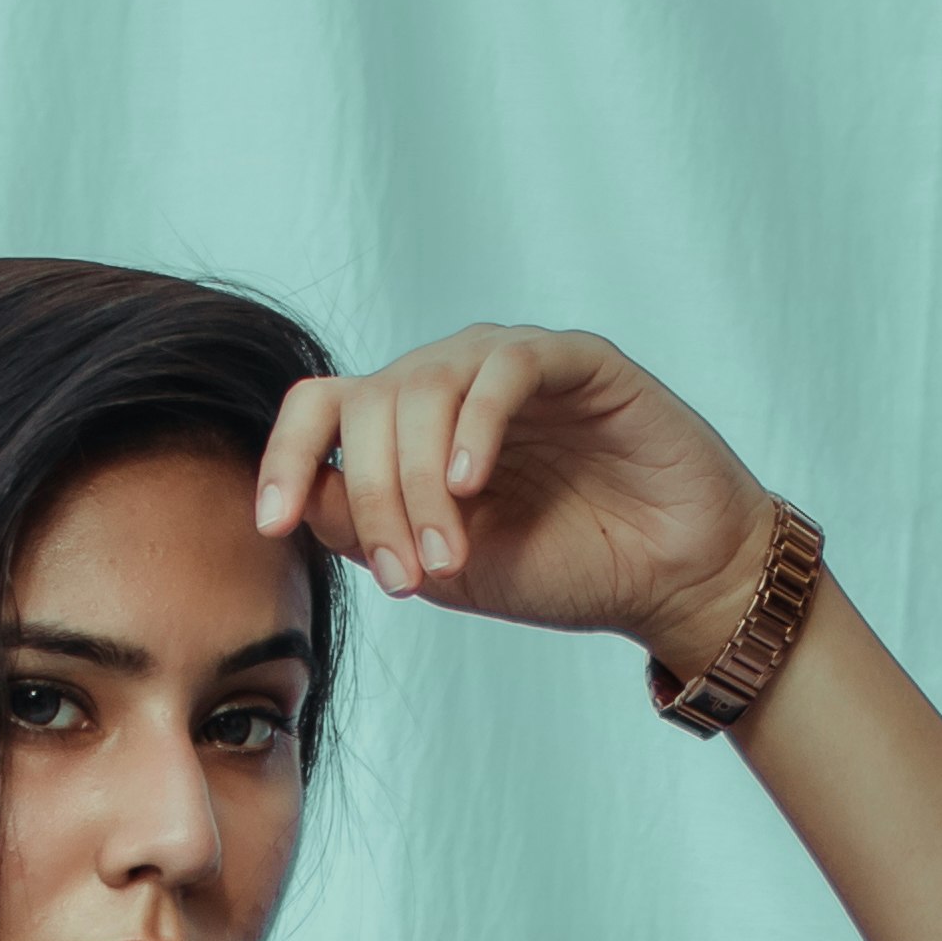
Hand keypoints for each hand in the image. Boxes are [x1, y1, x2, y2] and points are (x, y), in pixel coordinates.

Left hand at [253, 324, 774, 675]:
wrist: (672, 578)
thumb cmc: (566, 570)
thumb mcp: (447, 570)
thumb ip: (369, 530)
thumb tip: (302, 497)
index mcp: (412, 431)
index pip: (322, 411)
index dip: (284, 457)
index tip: (269, 523)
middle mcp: (453, 386)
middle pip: (369, 405)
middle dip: (375, 499)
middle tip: (408, 577)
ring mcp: (511, 368)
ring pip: (425, 386)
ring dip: (418, 481)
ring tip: (447, 555)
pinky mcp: (577, 361)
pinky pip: (506, 367)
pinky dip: (477, 423)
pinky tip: (470, 485)